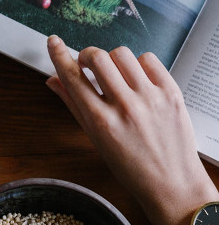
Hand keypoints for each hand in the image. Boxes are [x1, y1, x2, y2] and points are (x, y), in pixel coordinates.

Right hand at [46, 35, 218, 224]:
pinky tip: (136, 79)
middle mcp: (124, 106)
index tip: (53, 42)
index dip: (59, 55)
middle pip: (97, 57)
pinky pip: (149, 59)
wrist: (171, 182)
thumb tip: (54, 82)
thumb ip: (74, 106)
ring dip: (112, 60)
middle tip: (87, 64)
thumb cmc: (131, 167)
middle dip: (87, 55)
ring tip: (115, 75)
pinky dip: (138, 64)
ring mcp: (150, 97)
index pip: (73, 78)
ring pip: (122, 54)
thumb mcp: (96, 140)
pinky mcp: (171, 91)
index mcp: (101, 122)